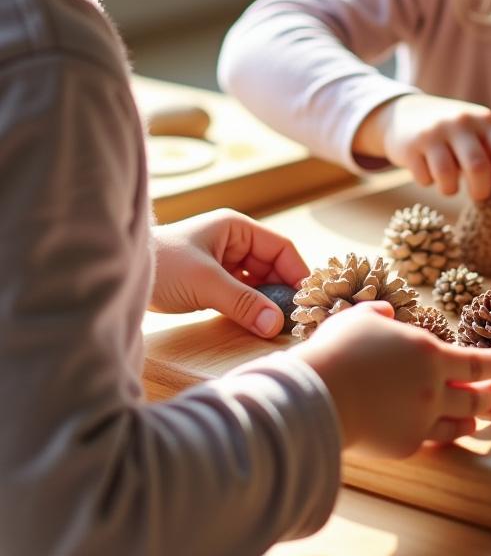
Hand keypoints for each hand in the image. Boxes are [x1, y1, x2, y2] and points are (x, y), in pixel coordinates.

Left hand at [151, 209, 308, 338]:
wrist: (120, 275)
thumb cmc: (161, 265)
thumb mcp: (205, 282)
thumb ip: (243, 303)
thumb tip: (276, 325)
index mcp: (236, 228)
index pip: (281, 248)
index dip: (296, 273)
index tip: (306, 301)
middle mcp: (233, 243)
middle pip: (272, 267)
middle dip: (282, 292)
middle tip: (293, 320)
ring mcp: (222, 264)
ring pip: (257, 284)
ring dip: (265, 303)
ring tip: (276, 326)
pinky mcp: (211, 284)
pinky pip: (241, 296)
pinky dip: (249, 309)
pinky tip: (255, 324)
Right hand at [293, 301, 490, 456]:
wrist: (318, 397)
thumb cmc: (337, 351)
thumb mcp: (360, 319)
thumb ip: (379, 315)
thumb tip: (387, 314)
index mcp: (428, 354)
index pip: (476, 361)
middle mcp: (433, 389)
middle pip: (474, 396)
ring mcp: (422, 420)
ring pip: (459, 422)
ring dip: (473, 418)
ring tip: (480, 417)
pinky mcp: (406, 446)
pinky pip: (433, 440)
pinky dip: (445, 435)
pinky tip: (447, 433)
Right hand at [356, 93, 490, 203]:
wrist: (402, 113)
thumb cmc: (449, 132)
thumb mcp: (474, 135)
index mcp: (484, 120)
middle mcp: (461, 122)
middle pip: (479, 168)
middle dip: (481, 191)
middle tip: (478, 195)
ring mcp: (434, 132)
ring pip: (449, 177)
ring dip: (450, 189)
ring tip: (447, 183)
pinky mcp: (411, 145)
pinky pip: (425, 179)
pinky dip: (428, 182)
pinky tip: (426, 170)